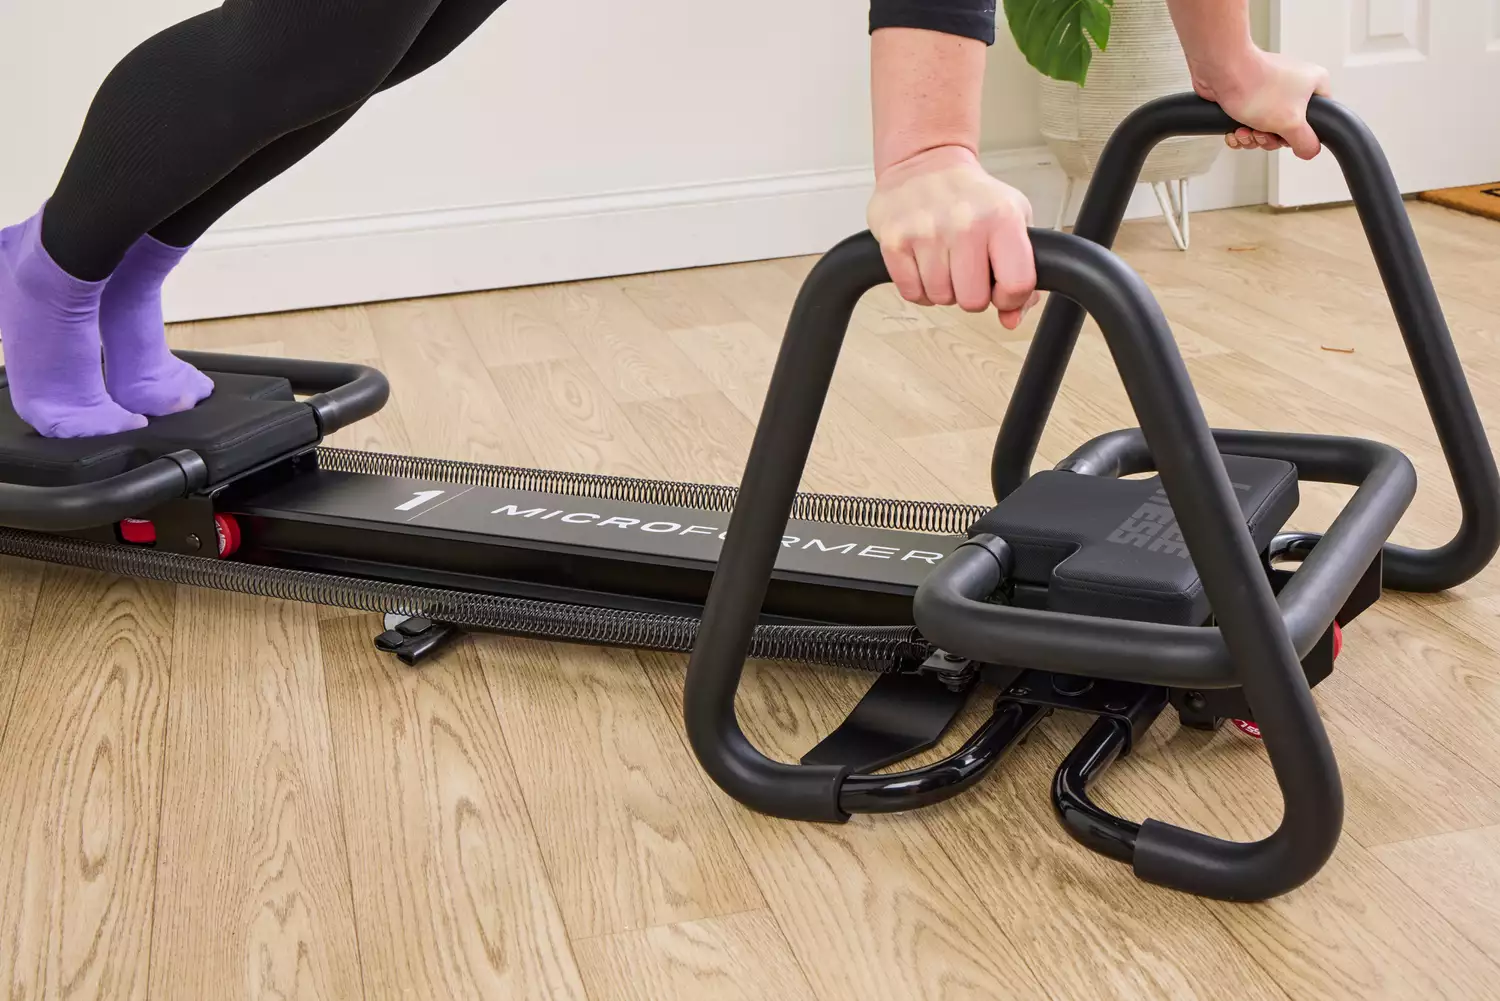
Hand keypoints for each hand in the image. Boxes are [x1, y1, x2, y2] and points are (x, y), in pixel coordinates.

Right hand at [866, 145, 1038, 329]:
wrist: (925, 162)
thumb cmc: (973, 196)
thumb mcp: (1012, 220)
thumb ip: (1023, 273)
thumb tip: (1011, 320)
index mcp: (1002, 217)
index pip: (1016, 284)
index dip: (1009, 297)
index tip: (1000, 285)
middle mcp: (965, 223)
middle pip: (973, 301)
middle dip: (971, 294)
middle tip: (966, 269)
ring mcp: (926, 232)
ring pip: (941, 299)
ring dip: (943, 288)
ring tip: (944, 260)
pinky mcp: (895, 240)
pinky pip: (911, 293)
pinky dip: (918, 287)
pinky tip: (923, 264)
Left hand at [1193, 49, 1330, 159]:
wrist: (1222, 71)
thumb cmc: (1257, 86)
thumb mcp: (1292, 123)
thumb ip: (1305, 141)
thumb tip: (1310, 150)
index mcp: (1313, 84)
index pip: (1320, 117)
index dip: (1302, 133)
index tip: (1288, 135)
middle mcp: (1293, 85)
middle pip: (1288, 128)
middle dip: (1270, 138)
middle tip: (1262, 133)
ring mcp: (1269, 90)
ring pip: (1266, 128)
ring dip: (1252, 137)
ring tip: (1245, 130)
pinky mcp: (1248, 96)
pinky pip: (1248, 123)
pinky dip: (1240, 132)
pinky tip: (1234, 131)